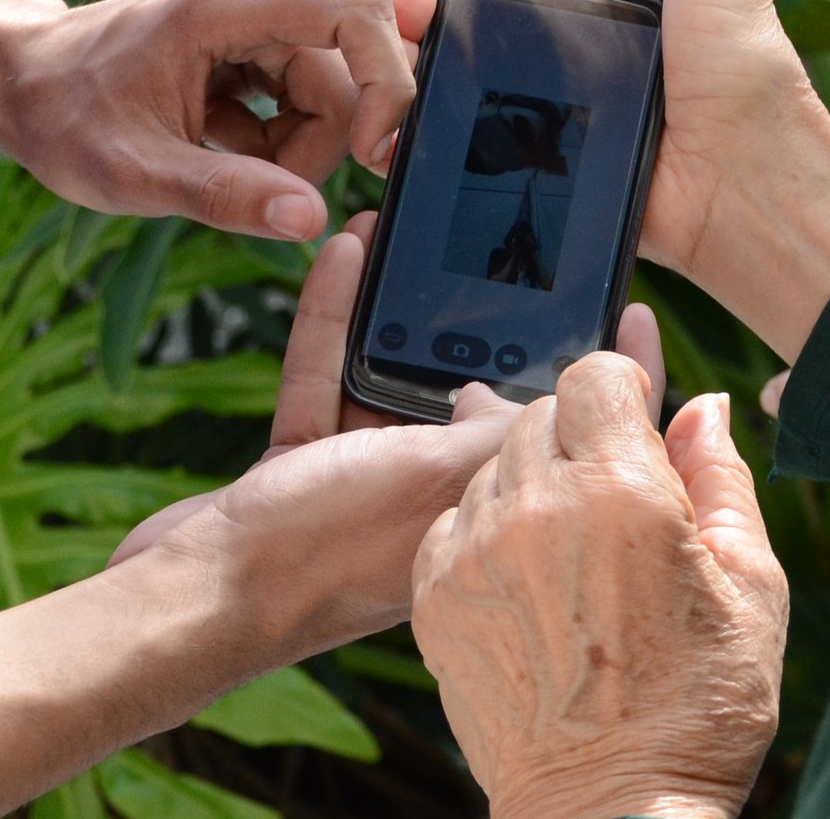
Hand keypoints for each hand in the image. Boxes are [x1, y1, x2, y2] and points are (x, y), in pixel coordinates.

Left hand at [0, 0, 416, 238]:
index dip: (386, 83)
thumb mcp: (135, 174)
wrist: (23, 81)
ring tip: (221, 157)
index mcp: (226, 2)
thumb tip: (309, 218)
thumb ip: (225, 196)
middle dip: (318, 141)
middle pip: (347, 69)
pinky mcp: (258, 20)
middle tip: (249, 181)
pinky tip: (222, 136)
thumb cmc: (66, 118)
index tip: (371, 152)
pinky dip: (278, 127)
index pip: (357, 13)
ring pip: (331, 83)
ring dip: (293, 141)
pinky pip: (309, 81)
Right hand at [111, 212, 664, 654]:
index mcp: (492, 528)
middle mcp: (438, 509)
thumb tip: (567, 392)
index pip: (574, 448)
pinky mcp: (304, 470)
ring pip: (403, 384)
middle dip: (505, 336)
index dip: (612, 379)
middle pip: (488, 411)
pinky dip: (336, 320)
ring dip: (411, 313)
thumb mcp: (442, 473)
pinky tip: (346, 256)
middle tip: (526, 257)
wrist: (193, 594)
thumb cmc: (324, 547)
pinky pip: (332, 379)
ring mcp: (368, 490)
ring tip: (426, 236)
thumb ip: (511, 429)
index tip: (636, 309)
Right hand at [392, 0, 829, 358]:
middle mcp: (595, 50)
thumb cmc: (747, 75)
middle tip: (383, 2)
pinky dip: (445, 134)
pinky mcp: (561, 168)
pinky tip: (402, 129)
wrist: (752, 190)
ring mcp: (573, 110)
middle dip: (429, 3)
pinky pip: (490, 145)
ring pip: (480, 78)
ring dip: (425, 66)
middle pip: (492, 16)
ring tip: (378, 60)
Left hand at [413, 358, 786, 818]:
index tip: (638, 431)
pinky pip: (453, 522)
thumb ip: (722, 476)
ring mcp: (475, 554)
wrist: (615, 814)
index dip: (624, 394)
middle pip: (543, 413)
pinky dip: (487, 535)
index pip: (596, 375)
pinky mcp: (434, 598)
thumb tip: (706, 404)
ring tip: (575, 556)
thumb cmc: (701, 708)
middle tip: (615, 505)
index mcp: (624, 492)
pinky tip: (530, 584)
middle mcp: (537, 509)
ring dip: (532, 486)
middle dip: (581, 441)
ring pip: (495, 466)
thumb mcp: (751, 585)